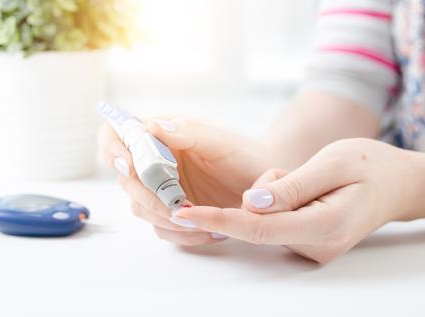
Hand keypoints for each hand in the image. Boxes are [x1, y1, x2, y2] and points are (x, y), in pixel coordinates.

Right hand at [98, 117, 267, 244]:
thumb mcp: (219, 140)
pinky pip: (162, 229)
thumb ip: (187, 132)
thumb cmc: (243, 154)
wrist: (266, 185)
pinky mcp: (173, 214)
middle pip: (126, 179)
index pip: (117, 135)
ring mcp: (161, 190)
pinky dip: (180, 235)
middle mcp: (154, 162)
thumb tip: (149, 125)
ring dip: (163, 218)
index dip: (112, 148)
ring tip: (199, 221)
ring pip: (140, 207)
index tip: (129, 164)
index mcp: (159, 135)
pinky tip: (207, 232)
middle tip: (177, 206)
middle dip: (147, 195)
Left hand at [173, 138, 423, 262]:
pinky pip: (273, 220)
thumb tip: (251, 203)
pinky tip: (304, 189)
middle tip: (292, 173)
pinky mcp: (305, 242)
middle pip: (258, 222)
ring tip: (307, 179)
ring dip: (273, 193)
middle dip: (261, 192)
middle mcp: (315, 246)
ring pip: (264, 219)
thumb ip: (291, 187)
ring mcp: (311, 248)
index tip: (183, 215)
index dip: (218, 220)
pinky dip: (278, 200)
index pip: (258, 229)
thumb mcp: (332, 163)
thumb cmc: (370, 166)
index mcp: (324, 226)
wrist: (395, 183)